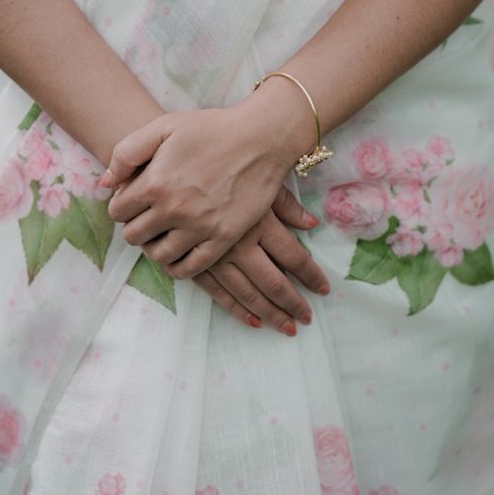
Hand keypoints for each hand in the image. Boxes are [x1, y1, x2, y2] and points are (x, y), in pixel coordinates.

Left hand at [103, 100, 307, 278]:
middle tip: (148, 216)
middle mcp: (173, 209)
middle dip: (135, 226)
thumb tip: (104, 184)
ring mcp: (199, 227)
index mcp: (154, 182)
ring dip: (155, 246)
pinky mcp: (223, 238)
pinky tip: (178, 254)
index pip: (117, 211)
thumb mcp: (163, 126)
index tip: (134, 199)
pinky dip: (178, 266)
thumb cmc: (211, 128)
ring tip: (163, 233)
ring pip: (159, 255)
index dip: (121, 205)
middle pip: (134, 236)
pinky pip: (190, 268)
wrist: (261, 138)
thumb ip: (126, 153)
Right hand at [191, 183, 331, 337]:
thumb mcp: (258, 179)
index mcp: (258, 221)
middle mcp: (238, 243)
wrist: (169, 167)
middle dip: (293, 303)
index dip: (311, 276)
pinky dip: (237, 309)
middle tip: (307, 318)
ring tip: (287, 327)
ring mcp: (214, 257)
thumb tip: (312, 224)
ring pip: (247, 293)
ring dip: (269, 313)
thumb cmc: (220, 169)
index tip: (323, 289)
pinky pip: (218, 293)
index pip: (294, 257)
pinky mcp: (194, 264)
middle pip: (273, 282)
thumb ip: (286, 205)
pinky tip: (254, 321)